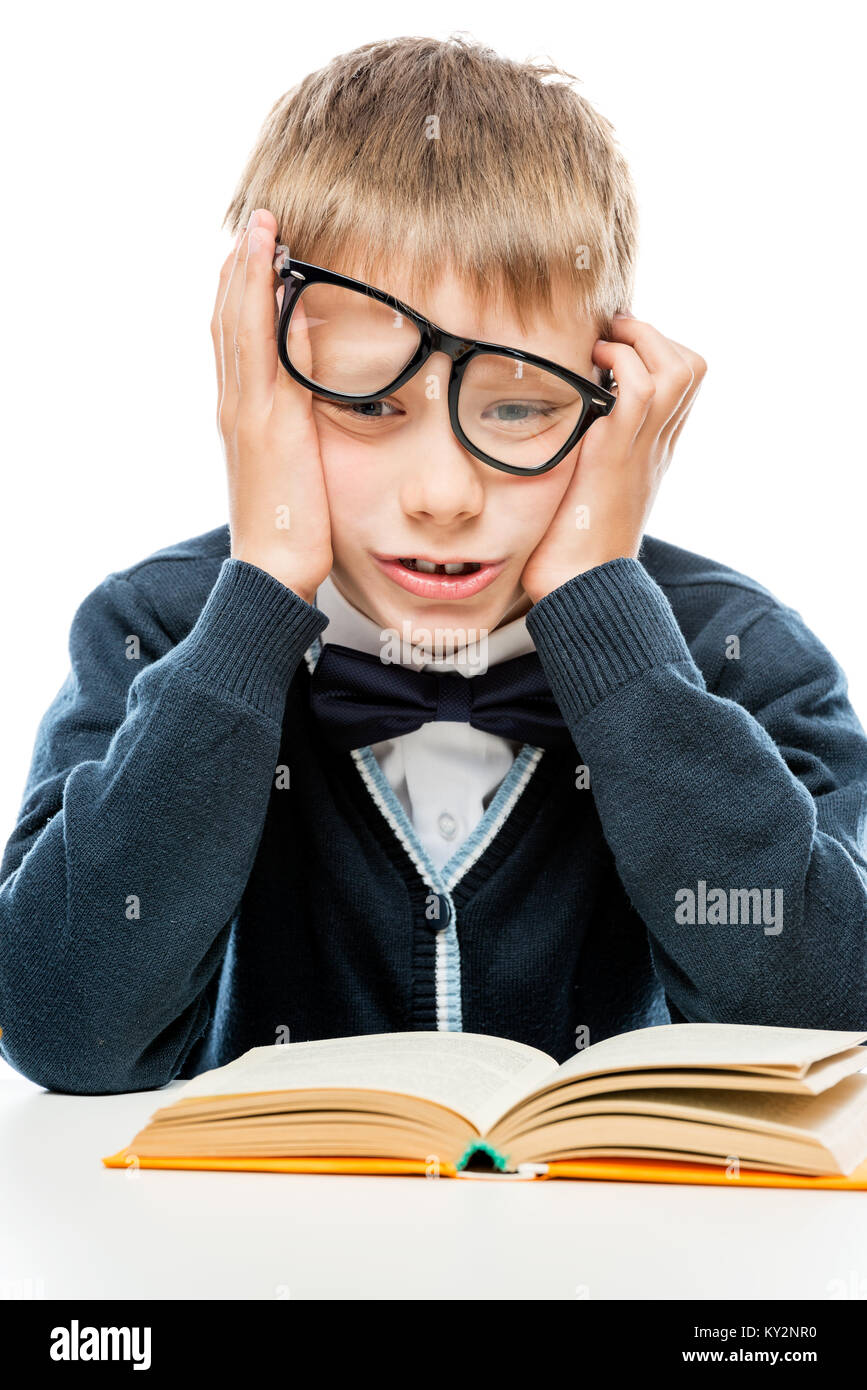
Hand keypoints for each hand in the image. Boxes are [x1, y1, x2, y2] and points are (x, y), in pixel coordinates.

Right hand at [212, 208, 332, 602]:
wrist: (273, 569)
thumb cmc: (290, 528)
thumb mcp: (295, 465)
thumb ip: (296, 425)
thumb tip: (313, 389)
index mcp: (242, 413)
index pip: (234, 337)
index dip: (240, 289)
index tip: (254, 249)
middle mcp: (236, 405)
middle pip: (228, 319)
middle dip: (240, 266)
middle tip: (257, 219)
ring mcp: (248, 412)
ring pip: (239, 326)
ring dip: (250, 272)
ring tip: (262, 228)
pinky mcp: (269, 425)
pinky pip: (266, 356)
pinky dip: (267, 312)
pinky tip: (282, 279)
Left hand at [520, 315, 705, 602]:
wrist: (581, 587)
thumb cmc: (571, 549)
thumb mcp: (583, 489)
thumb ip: (582, 455)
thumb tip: (548, 429)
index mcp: (653, 452)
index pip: (683, 382)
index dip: (655, 351)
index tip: (614, 346)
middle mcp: (657, 446)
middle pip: (691, 367)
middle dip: (651, 334)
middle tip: (609, 334)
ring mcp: (644, 449)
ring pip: (678, 367)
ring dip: (639, 340)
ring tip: (602, 344)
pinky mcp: (618, 455)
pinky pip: (640, 388)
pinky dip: (620, 363)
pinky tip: (588, 369)